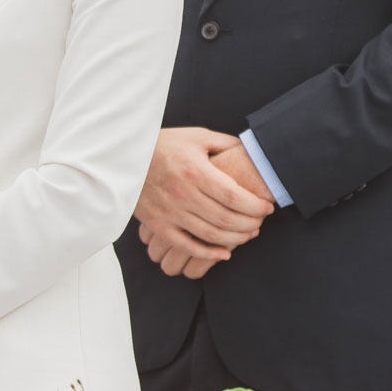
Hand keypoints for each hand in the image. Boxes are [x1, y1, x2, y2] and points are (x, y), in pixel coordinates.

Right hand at [134, 128, 274, 277]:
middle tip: (261, 221)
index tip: (267, 206)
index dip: (256, 205)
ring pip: (211, 235)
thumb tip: (251, 152)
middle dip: (251, 223)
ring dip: (236, 239)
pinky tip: (225, 253)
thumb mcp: (196, 136)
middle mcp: (182, 193)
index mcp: (194, 170)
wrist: (124, 156)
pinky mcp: (158, 225)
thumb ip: (224, 144)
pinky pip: (187, 246)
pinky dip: (208, 254)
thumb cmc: (164, 144)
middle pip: (226, 218)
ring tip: (249, 233)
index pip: (234, 196)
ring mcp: (169, 211)